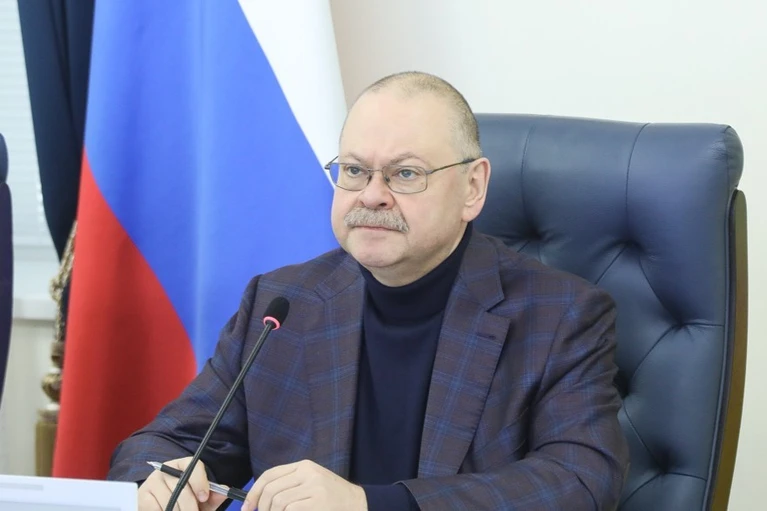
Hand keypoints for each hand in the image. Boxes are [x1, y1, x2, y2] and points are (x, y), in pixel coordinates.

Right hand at [137, 456, 227, 510]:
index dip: (200, 481)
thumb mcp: (199, 502)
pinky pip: (156, 508)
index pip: (193, 465)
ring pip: (170, 499)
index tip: (204, 497)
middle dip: (190, 506)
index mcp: (183, 466)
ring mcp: (153, 481)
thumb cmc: (183, 504)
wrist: (158, 508)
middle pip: (182, 486)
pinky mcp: (143, 495)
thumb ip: (212, 497)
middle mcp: (167, 469)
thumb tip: (225, 492)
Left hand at [243, 459, 367, 510]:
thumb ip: (290, 485)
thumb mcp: (311, 483)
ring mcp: (314, 487)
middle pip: (271, 489)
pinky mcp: (318, 501)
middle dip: (261, 507)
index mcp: (304, 466)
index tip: (247, 507)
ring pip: (278, 501)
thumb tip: (260, 500)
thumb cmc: (332, 498)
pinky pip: (290, 509)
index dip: (254, 492)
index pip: (270, 475)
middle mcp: (308, 473)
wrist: (358, 503)